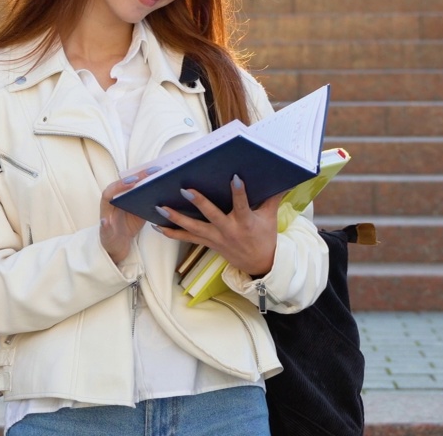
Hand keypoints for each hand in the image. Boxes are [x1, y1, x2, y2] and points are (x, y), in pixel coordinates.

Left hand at [100, 168, 154, 263]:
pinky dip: (153, 186)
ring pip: (137, 185)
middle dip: (139, 175)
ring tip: (160, 172)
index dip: (120, 185)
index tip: (131, 182)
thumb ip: (106, 230)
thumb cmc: (110, 239)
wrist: (119, 244)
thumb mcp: (107, 236)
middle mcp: (118, 198)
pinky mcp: (139, 204)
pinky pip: (145, 192)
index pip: (111, 190)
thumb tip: (104, 221)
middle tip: (152, 171)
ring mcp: (130, 200)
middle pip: (126, 183)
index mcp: (107, 204)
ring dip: (148, 177)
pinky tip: (164, 183)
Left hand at [153, 175, 280, 276]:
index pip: (242, 204)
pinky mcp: (208, 243)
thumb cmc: (265, 237)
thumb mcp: (270, 217)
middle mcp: (229, 230)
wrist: (259, 264)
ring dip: (177, 218)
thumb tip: (284, 179)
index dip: (239, 192)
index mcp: (245, 222)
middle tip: (185, 190)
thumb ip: (272, 197)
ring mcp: (216, 238)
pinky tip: (158, 226)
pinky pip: (188, 239)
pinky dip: (172, 233)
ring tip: (162, 207)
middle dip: (198, 203)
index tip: (234, 177)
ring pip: (194, 229)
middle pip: (212, 216)